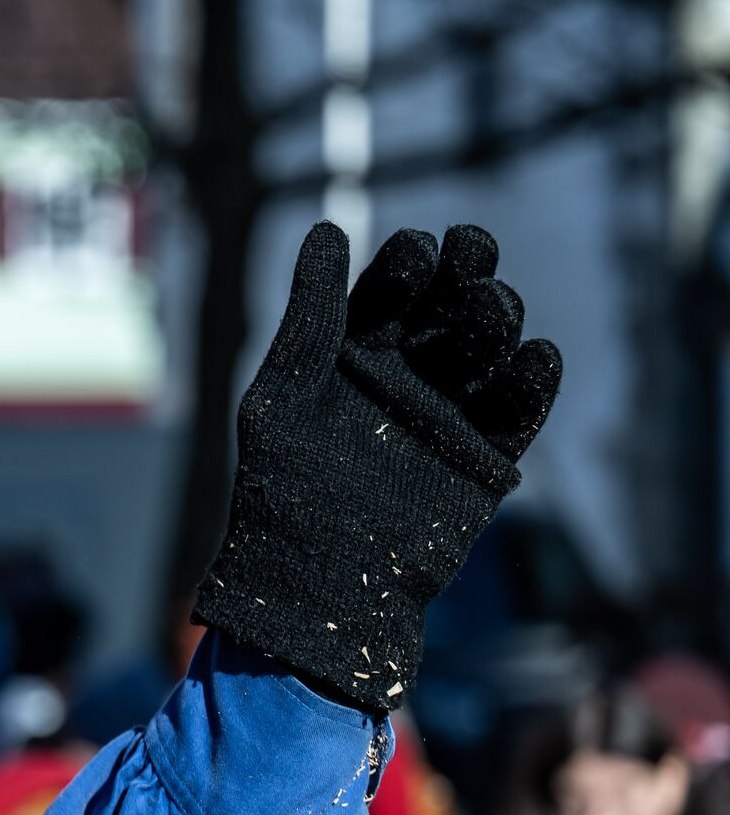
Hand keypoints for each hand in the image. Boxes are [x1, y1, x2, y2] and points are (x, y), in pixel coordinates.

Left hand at [194, 223, 562, 712]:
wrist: (315, 585)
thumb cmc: (280, 493)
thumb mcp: (283, 398)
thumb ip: (309, 320)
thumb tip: (326, 229)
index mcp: (352, 355)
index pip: (394, 289)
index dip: (412, 262)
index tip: (420, 250)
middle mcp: (405, 376)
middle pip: (450, 308)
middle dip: (467, 277)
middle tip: (471, 259)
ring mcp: (448, 414)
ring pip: (490, 349)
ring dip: (498, 320)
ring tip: (488, 310)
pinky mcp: (485, 457)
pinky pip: (521, 409)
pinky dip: (534, 381)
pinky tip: (534, 358)